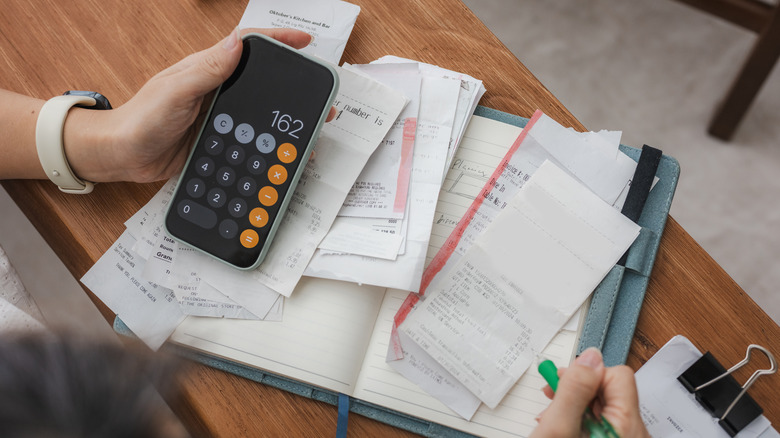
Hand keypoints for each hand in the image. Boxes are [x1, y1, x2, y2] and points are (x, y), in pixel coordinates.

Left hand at [65, 27, 314, 182]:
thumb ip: (206, 70)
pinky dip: (268, 144)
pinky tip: (280, 154)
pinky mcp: (218, 139)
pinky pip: (250, 137)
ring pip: (260, 111)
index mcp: (208, 69)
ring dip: (284, 117)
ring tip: (309, 128)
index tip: (305, 41)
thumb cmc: (141, 119)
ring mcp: (219, 115)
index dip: (278, 39)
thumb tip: (237, 44)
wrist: (122, 155)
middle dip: (293, 82)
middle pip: (263, 79)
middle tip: (320, 95)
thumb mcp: (175, 91)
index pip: (249, 46)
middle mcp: (217, 88)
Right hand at [530, 348, 649, 437]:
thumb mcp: (560, 426)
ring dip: (576, 403)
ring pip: (604, 405)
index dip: (587, 374)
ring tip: (553, 412)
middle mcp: (633, 432)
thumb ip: (575, 388)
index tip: (565, 381)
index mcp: (627, 425)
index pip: (618, 375)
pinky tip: (562, 424)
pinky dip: (580, 418)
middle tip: (554, 394)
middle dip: (578, 388)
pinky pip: (602, 420)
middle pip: (611, 389)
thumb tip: (591, 356)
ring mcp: (624, 437)